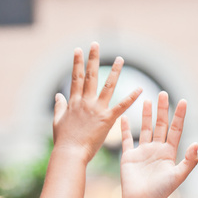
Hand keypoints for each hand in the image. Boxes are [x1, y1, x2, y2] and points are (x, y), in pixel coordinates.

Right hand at [53, 42, 140, 161]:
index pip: (76, 78)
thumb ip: (59, 106)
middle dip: (93, 58)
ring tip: (121, 58)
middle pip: (90, 75)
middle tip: (96, 44)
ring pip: (107, 86)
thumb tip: (58, 95)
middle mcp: (85, 102)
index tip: (78, 50)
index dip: (77, 63)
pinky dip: (131, 97)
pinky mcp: (107, 120)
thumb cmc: (63, 141)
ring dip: (115, 71)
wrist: (70, 153)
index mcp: (73, 102)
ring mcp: (96, 109)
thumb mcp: (57, 121)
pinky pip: (121, 106)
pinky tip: (140, 89)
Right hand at [120, 91, 197, 197]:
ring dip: (146, 115)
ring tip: (147, 100)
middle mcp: (157, 150)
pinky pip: (127, 139)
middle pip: (160, 125)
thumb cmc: (161, 191)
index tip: (183, 101)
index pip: (176, 130)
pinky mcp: (129, 156)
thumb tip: (197, 143)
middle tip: (162, 94)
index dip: (179, 116)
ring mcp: (143, 152)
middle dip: (162, 110)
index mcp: (169, 153)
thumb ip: (189, 160)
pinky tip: (124, 116)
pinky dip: (124, 128)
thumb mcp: (178, 175)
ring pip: (145, 129)